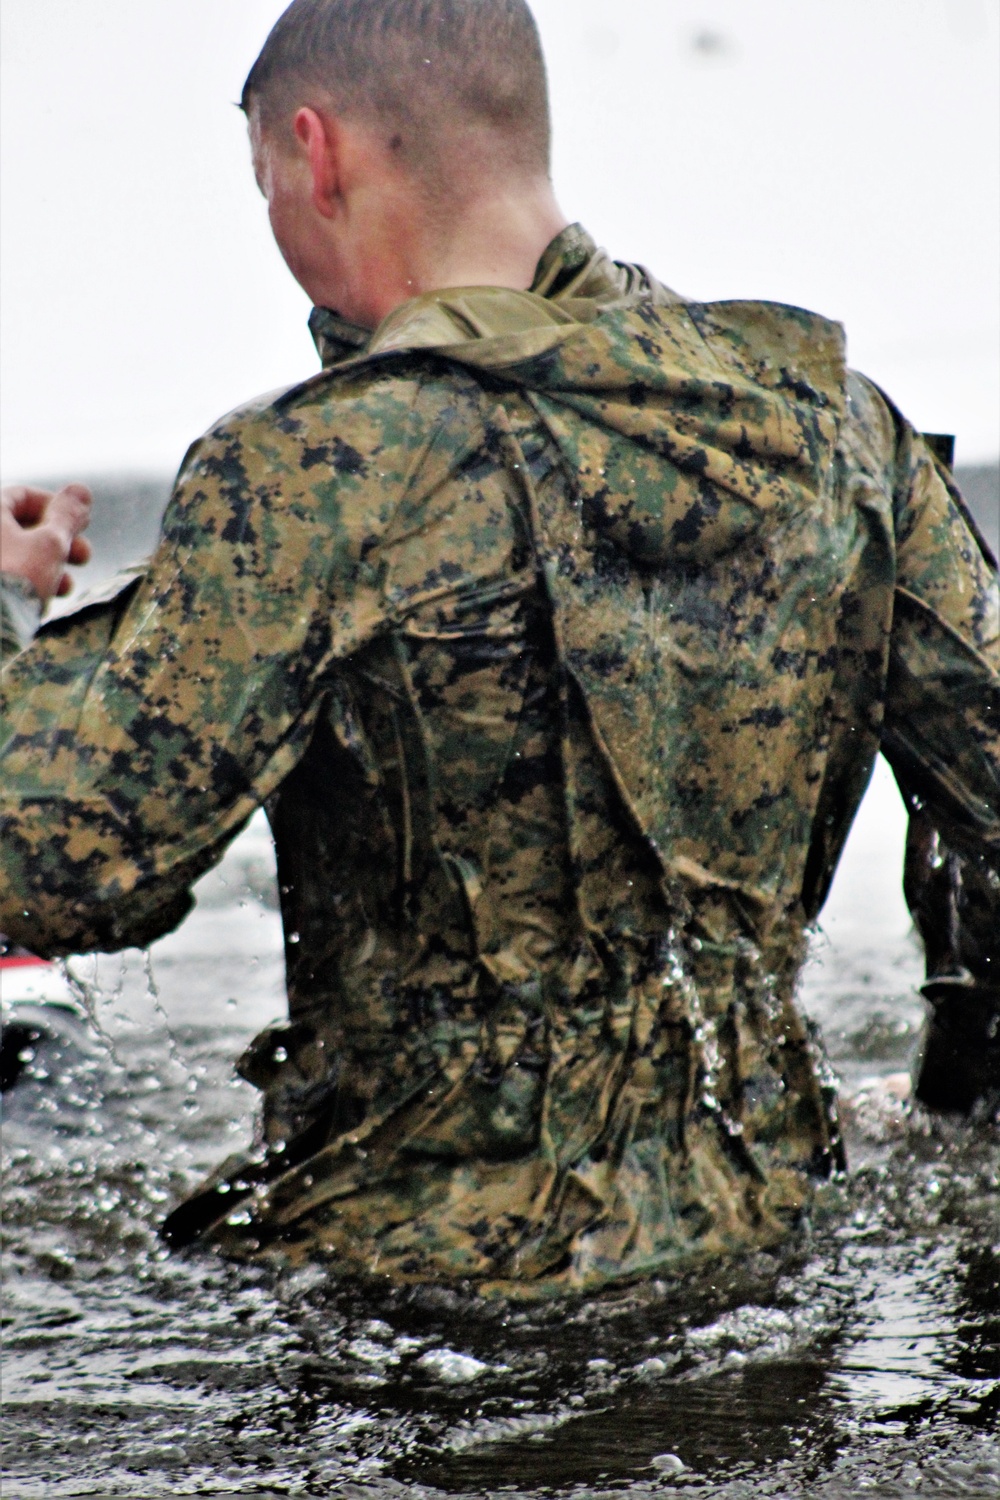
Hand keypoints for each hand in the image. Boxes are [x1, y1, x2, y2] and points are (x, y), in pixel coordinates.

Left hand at [1, 484, 92, 604]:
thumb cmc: (16, 577)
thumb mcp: (50, 543)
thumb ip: (67, 516)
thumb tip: (81, 490)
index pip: (21, 495)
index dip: (56, 507)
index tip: (80, 525)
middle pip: (20, 527)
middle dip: (58, 541)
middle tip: (84, 557)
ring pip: (15, 555)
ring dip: (47, 565)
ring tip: (66, 586)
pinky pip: (7, 576)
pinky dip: (28, 582)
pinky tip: (44, 599)